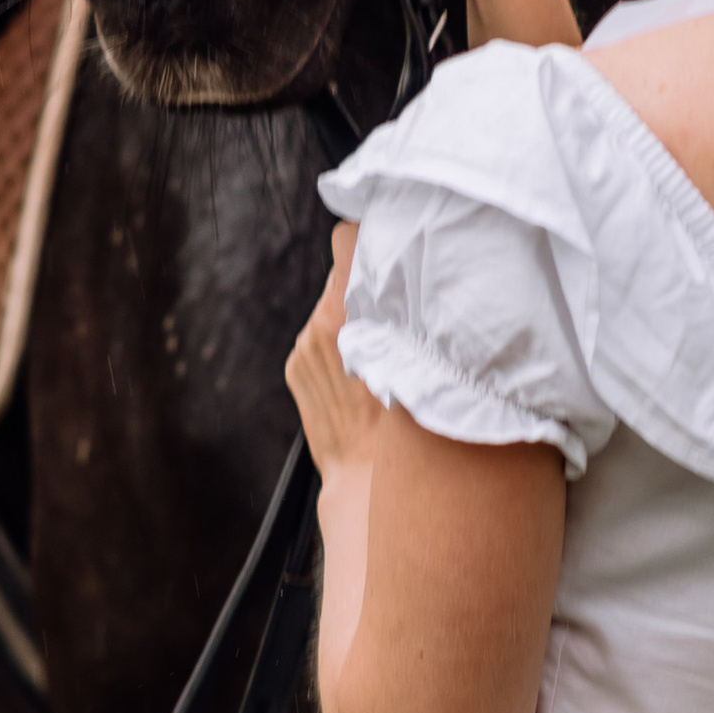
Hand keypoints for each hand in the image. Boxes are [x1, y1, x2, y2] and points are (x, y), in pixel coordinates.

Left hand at [287, 227, 386, 484]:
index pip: (345, 237)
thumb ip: (405, 303)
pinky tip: (359, 374)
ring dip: (352, 317)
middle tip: (397, 308)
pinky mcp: (294, 365)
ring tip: (381, 351)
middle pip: (344, 274)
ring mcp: (302, 347)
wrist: (366, 477)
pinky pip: (320, 336)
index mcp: (349, 313)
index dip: (368, 235)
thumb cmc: (407, 421)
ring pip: (332, 306)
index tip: (388, 241)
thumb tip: (404, 260)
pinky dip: (338, 344)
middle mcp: (318, 324)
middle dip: (367, 283)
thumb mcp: (420, 354)